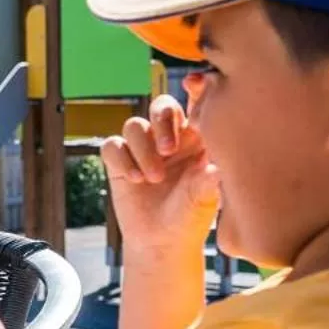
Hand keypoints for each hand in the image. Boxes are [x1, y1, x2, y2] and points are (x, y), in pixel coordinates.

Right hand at [100, 87, 220, 256]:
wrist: (163, 243)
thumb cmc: (191, 218)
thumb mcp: (205, 199)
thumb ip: (208, 179)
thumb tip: (215, 167)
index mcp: (197, 138)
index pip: (196, 103)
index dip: (196, 89)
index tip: (193, 85)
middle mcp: (170, 138)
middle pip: (161, 105)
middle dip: (162, 121)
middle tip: (169, 150)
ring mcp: (143, 149)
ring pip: (134, 124)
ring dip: (142, 149)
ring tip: (153, 178)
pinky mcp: (120, 162)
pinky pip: (113, 145)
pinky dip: (122, 159)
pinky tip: (134, 179)